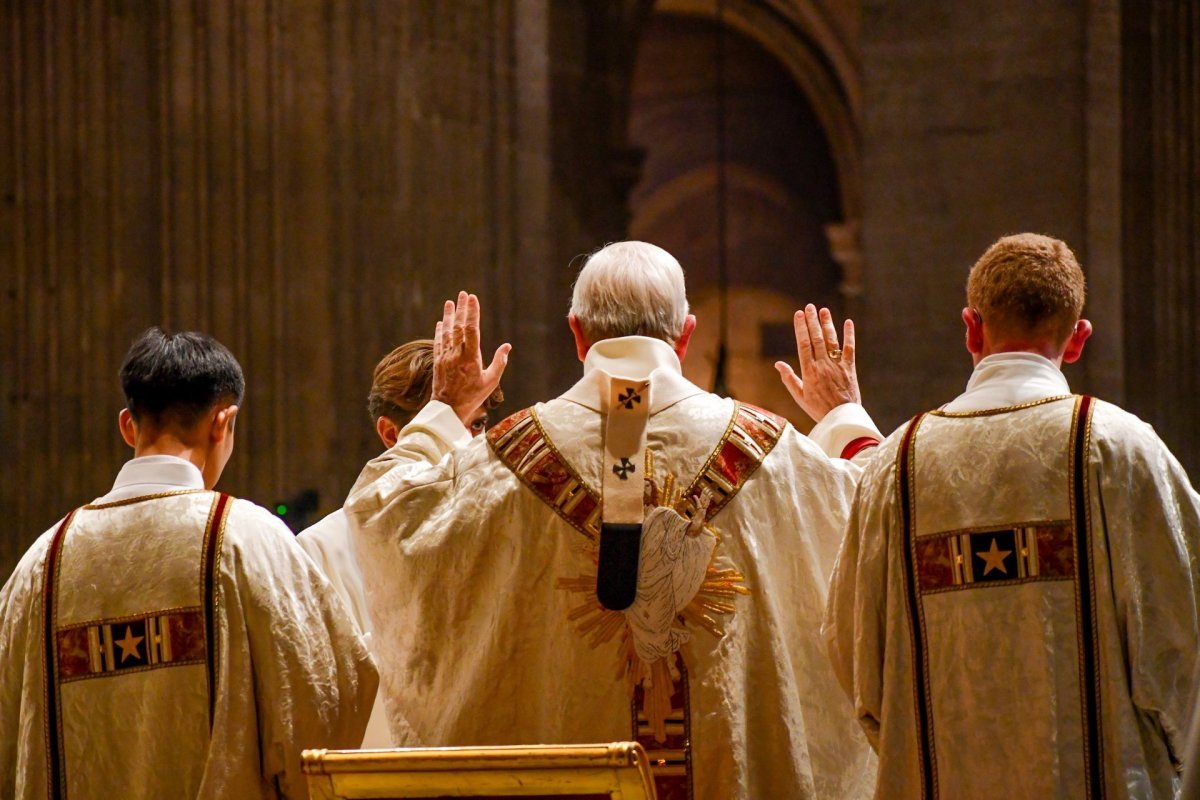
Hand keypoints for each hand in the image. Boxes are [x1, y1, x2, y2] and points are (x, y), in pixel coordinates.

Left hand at [431, 291, 511, 425]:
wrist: (448, 409)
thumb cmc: (473, 397)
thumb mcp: (491, 382)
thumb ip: (499, 363)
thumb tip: (507, 346)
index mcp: (471, 358)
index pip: (471, 329)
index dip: (472, 312)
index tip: (473, 298)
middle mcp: (456, 354)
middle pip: (458, 326)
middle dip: (461, 308)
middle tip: (463, 294)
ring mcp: (445, 357)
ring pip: (447, 332)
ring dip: (448, 316)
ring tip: (450, 302)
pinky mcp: (437, 362)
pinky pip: (438, 342)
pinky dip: (439, 331)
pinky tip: (440, 322)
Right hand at [774, 304, 860, 421]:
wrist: (842, 418)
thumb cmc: (818, 409)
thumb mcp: (800, 397)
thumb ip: (789, 379)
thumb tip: (778, 364)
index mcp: (809, 372)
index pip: (804, 344)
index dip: (801, 328)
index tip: (798, 315)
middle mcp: (823, 366)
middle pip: (817, 339)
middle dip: (813, 321)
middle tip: (810, 307)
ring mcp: (837, 366)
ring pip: (832, 341)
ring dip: (828, 324)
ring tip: (824, 310)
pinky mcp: (849, 368)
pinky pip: (849, 349)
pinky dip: (849, 335)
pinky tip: (848, 322)